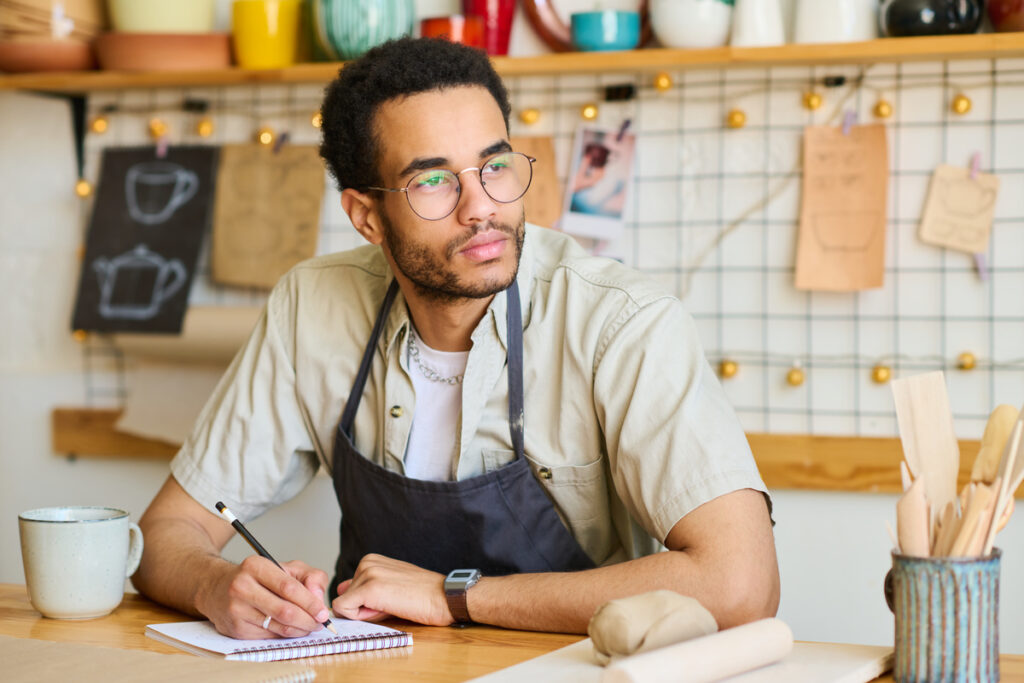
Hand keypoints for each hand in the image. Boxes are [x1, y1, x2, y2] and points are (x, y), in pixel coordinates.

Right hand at [195, 556, 329, 638]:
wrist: (217, 588)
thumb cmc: (256, 578)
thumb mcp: (284, 567)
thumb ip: (309, 576)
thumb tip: (318, 597)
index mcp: (256, 566)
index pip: (289, 588)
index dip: (310, 603)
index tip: (323, 612)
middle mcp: (242, 587)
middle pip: (284, 610)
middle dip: (308, 620)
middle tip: (319, 623)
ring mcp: (236, 609)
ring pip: (278, 626)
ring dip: (299, 630)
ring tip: (308, 626)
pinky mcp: (235, 629)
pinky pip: (268, 636)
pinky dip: (284, 634)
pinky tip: (289, 628)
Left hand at [331, 554, 451, 625]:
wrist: (444, 597)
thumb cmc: (420, 595)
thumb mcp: (388, 586)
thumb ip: (362, 587)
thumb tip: (339, 590)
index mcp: (370, 560)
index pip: (349, 591)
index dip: (365, 604)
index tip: (389, 599)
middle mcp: (366, 562)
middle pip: (346, 598)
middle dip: (363, 608)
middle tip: (392, 603)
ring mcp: (368, 573)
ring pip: (345, 605)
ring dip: (365, 613)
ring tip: (393, 604)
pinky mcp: (370, 588)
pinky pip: (343, 609)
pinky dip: (359, 617)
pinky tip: (385, 609)